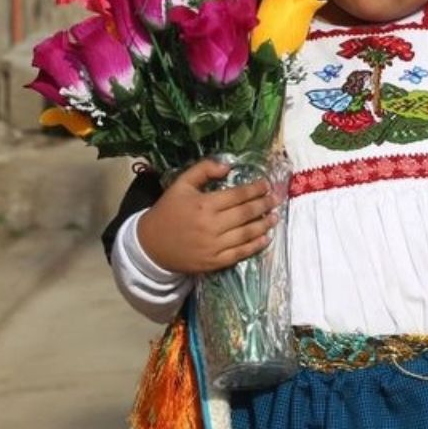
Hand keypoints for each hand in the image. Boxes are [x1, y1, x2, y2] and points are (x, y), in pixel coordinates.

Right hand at [134, 158, 275, 274]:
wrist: (151, 244)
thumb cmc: (168, 211)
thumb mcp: (181, 184)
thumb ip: (203, 170)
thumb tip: (228, 166)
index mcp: (204, 204)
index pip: (238, 195)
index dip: (255, 189)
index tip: (266, 185)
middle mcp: (211, 225)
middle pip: (246, 214)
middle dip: (264, 205)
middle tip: (276, 199)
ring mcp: (213, 246)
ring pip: (246, 234)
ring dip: (263, 225)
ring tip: (274, 217)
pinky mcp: (214, 262)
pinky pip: (239, 254)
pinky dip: (255, 246)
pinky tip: (265, 238)